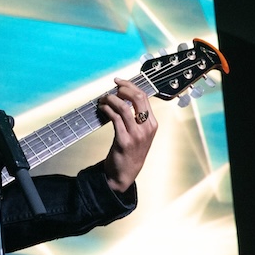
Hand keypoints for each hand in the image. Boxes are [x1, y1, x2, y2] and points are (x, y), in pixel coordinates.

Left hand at [99, 78, 157, 193]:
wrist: (125, 173)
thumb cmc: (131, 151)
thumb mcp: (141, 133)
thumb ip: (137, 117)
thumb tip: (124, 96)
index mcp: (152, 124)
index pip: (144, 97)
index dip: (131, 85)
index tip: (120, 81)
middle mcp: (147, 128)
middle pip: (137, 98)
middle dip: (123, 88)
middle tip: (112, 87)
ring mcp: (136, 135)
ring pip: (123, 107)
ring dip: (110, 99)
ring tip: (103, 99)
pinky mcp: (124, 140)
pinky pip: (114, 118)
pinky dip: (106, 109)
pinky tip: (101, 108)